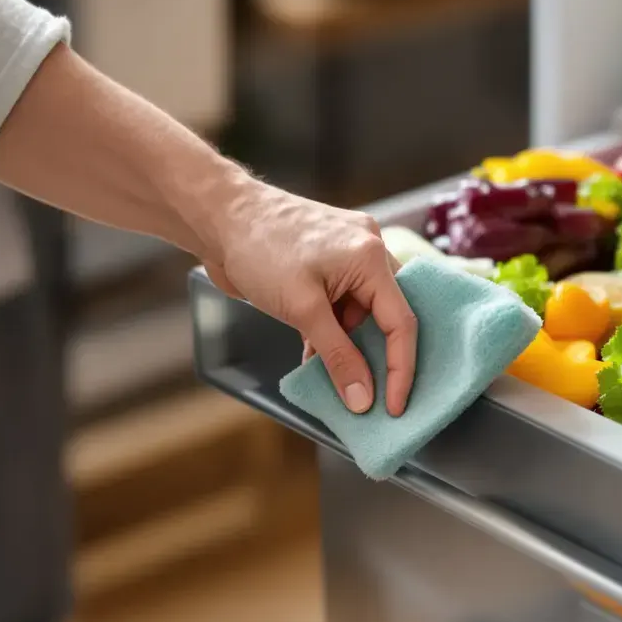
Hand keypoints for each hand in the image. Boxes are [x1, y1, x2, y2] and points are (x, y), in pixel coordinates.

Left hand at [204, 183, 416, 415]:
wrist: (219, 215)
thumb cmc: (259, 249)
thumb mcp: (302, 310)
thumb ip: (337, 356)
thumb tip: (362, 399)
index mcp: (371, 256)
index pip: (401, 321)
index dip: (401, 368)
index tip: (394, 406)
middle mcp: (368, 251)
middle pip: (388, 316)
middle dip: (378, 358)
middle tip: (371, 397)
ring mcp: (348, 255)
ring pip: (363, 313)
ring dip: (349, 345)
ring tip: (333, 377)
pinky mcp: (328, 262)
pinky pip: (344, 302)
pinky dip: (332, 330)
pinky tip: (315, 353)